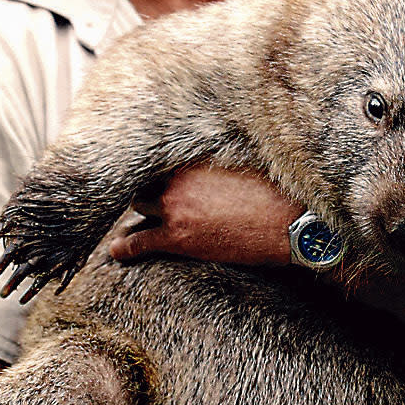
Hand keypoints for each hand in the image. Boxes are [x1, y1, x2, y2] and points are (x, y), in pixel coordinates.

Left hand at [108, 164, 299, 266]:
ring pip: (140, 207)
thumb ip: (223, 157)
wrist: (287, 224)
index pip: (160, 158)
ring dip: (139, 213)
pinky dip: (126, 247)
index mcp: (195, 158)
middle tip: (146, 194)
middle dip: (147, 187)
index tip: (154, 170)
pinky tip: (116, 251)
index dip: (157, 167)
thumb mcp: (248, 162)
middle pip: (147, 181)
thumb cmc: (276, 192)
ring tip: (128, 221)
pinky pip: (141, 241)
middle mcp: (179, 179)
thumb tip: (222, 152)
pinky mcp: (177, 238)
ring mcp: (175, 208)